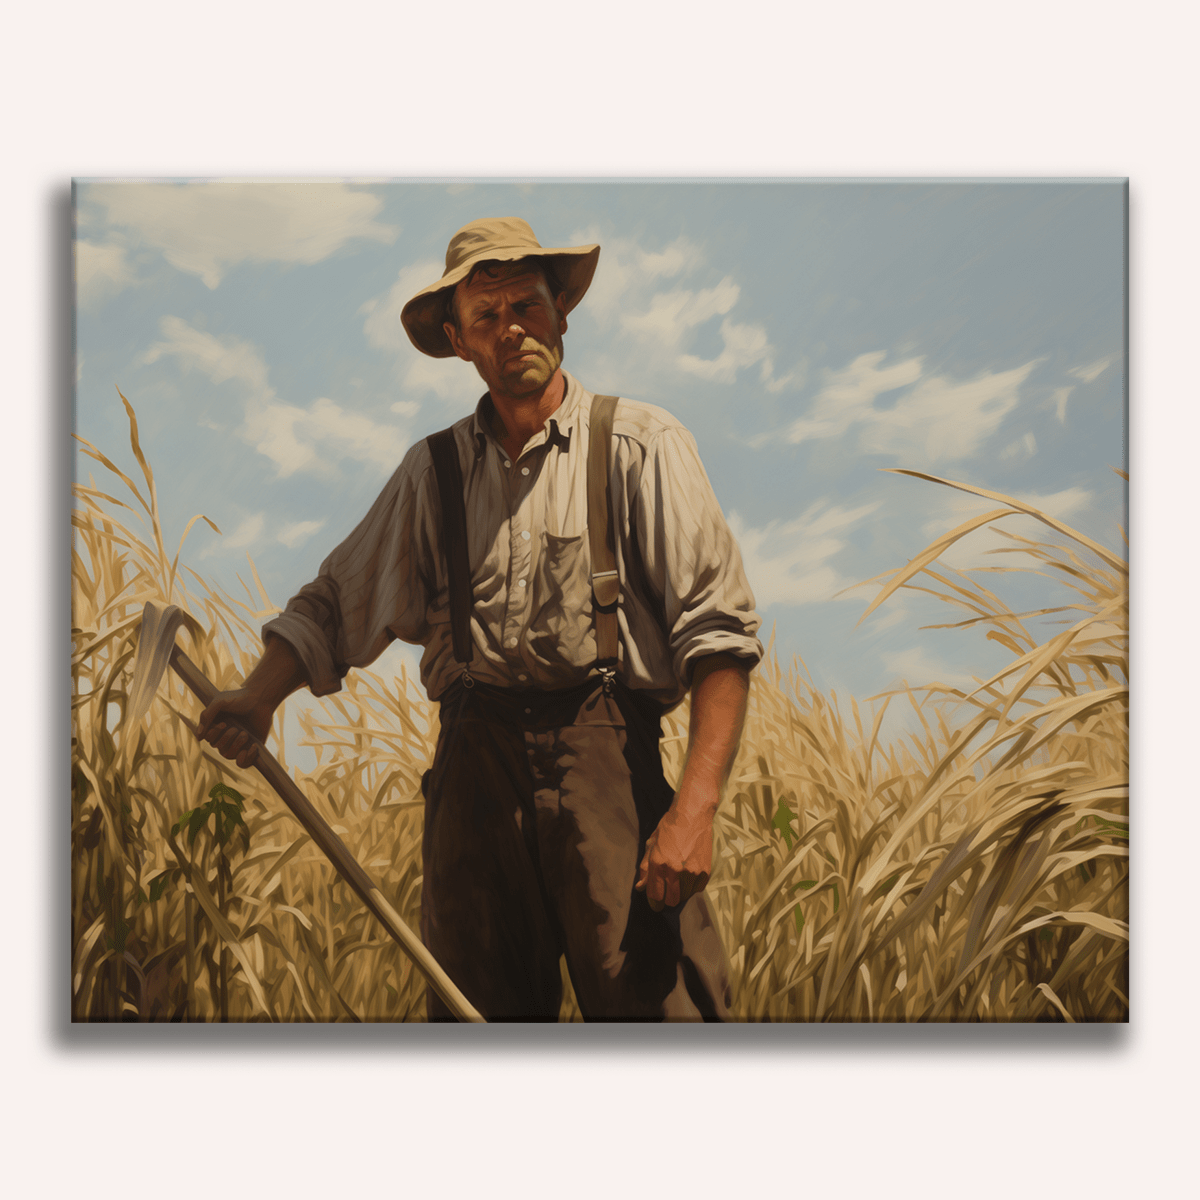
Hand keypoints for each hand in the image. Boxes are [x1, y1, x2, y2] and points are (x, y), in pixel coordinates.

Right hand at [196, 688, 272, 768]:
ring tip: (245, 734)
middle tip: (236, 728)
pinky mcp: (251, 747)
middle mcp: (226, 736)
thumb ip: (206, 717)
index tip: (223, 724)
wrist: (262, 698)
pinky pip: (243, 763)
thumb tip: (199, 738)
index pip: (208, 739)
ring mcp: (238, 743)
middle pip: (218, 748)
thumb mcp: (219, 702)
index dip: (213, 735)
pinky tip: (253, 746)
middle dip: (226, 739)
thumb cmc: (240, 698)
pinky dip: (246, 758)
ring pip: (229, 755)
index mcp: (216, 727)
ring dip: (236, 745)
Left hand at [635, 791, 714, 911]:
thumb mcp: (652, 844)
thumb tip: (640, 887)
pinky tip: (690, 874)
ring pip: (685, 896)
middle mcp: (674, 870)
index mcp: (658, 863)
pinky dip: (693, 886)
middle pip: (671, 901)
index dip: (654, 903)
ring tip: (680, 879)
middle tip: (668, 892)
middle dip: (668, 899)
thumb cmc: (669, 826)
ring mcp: (691, 872)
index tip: (656, 904)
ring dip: (681, 892)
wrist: (693, 814)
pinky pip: (697, 889)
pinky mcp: (705, 871)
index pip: (655, 895)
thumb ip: (645, 867)